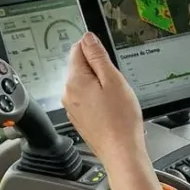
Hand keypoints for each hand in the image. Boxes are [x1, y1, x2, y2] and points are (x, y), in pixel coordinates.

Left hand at [61, 32, 148, 168]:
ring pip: (84, 83)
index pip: (77, 49)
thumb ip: (97, 56)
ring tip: (115, 99)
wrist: (121, 152)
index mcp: (74, 81)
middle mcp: (68, 93)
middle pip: (80, 67)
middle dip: (98, 69)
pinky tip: (111, 109)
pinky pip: (87, 99)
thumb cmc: (120, 119)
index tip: (108, 59)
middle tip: (115, 83)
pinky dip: (98, 99)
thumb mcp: (113, 79)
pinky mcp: (79, 118)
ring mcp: (72, 107)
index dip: (95, 49)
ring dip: (99, 85)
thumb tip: (87, 37)